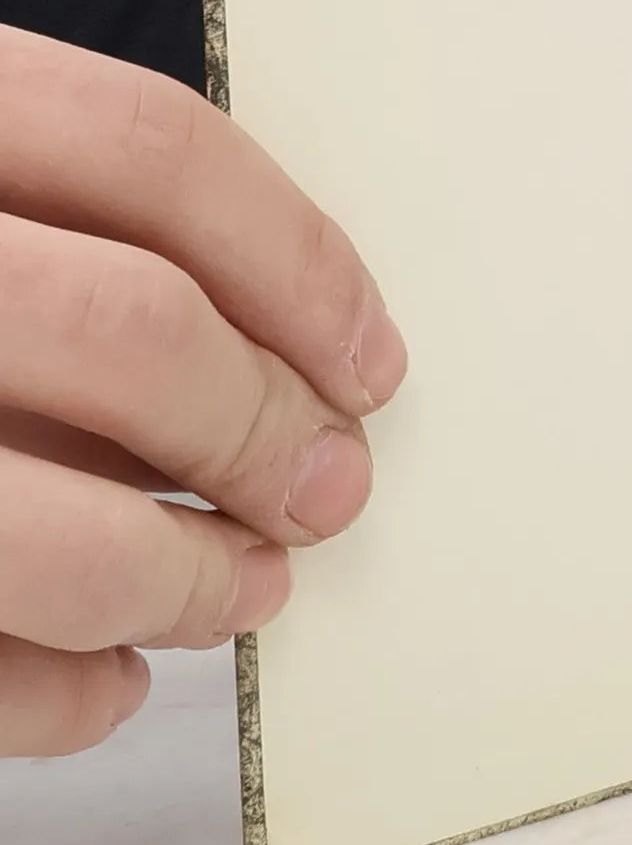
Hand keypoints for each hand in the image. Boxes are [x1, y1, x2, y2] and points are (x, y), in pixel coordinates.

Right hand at [0, 28, 405, 755]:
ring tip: (244, 589)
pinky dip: (52, 694)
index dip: (300, 261)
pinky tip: (103, 681)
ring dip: (185, 582)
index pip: (151, 150)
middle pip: (131, 332)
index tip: (370, 358)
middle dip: (264, 427)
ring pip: (49, 535)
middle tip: (328, 484)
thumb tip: (286, 360)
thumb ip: (56, 227)